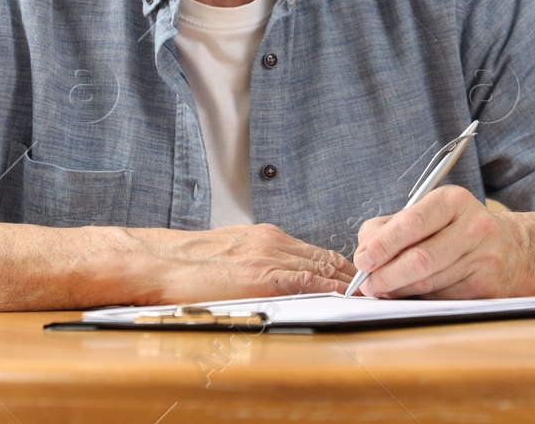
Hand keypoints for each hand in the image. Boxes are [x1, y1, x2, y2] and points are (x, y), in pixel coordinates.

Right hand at [125, 223, 355, 303]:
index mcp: (266, 238)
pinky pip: (307, 280)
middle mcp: (273, 243)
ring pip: (322, 266)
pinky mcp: (263, 275)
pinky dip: (330, 287)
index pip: (316, 252)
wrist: (159, 263)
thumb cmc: (186, 265)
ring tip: (369, 292)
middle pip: (326, 256)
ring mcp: (270, 257)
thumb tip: (275, 280)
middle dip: (352, 273)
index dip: (340, 266)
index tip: (356, 278)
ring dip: (347, 281)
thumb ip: (257, 263)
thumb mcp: (230, 255)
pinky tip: (345, 295)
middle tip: (376, 284)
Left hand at [352, 185, 527, 298]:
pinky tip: (410, 294)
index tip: (363, 259)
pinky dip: (419, 299)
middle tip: (366, 284)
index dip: (383, 244)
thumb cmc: (456, 229)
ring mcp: (484, 259)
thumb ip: (390, 227)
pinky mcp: (487, 288)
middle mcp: (473, 227)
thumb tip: (363, 255)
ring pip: (428, 283)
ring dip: (398, 290)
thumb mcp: (428, 213)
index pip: (412, 222)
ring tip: (383, 289)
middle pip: (420, 259)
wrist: (512, 250)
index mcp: (453, 200)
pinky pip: (441, 298)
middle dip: (385, 275)